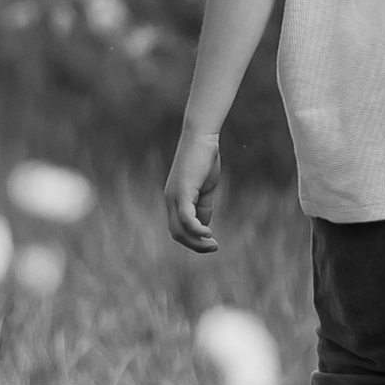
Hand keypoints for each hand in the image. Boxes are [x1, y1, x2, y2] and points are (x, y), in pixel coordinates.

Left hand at [164, 129, 224, 252]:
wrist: (201, 137)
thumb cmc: (204, 159)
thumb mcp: (205, 188)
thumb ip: (203, 207)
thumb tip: (204, 227)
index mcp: (175, 200)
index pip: (178, 228)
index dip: (193, 240)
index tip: (210, 243)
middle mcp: (170, 200)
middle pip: (176, 233)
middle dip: (195, 245)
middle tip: (213, 247)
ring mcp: (174, 196)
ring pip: (179, 230)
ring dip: (196, 242)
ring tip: (213, 244)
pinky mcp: (182, 191)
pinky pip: (186, 218)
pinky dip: (196, 229)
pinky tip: (208, 232)